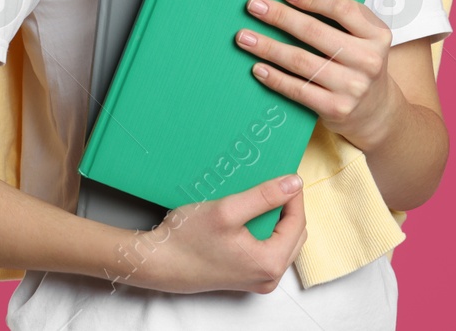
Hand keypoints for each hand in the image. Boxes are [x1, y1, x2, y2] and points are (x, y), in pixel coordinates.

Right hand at [106, 173, 307, 294]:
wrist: (158, 263)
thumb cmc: (188, 239)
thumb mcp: (227, 210)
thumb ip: (264, 196)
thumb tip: (295, 183)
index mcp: (270, 263)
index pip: (297, 222)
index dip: (294, 196)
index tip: (286, 174)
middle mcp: (269, 277)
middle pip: (293, 234)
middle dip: (286, 209)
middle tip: (272, 185)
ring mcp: (258, 280)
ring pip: (281, 242)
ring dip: (275, 219)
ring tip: (259, 199)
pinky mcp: (246, 277)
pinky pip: (267, 250)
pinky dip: (263, 231)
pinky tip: (248, 216)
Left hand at [235, 0, 400, 150]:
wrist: (376, 111)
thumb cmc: (360, 64)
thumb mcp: (364, 38)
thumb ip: (338, 20)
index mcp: (377, 34)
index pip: (342, 8)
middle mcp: (368, 60)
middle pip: (315, 32)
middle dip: (280, 17)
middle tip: (254, 6)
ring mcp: (353, 86)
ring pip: (301, 61)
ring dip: (268, 47)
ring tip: (244, 37)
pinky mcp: (336, 108)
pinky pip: (298, 89)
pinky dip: (275, 77)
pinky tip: (258, 68)